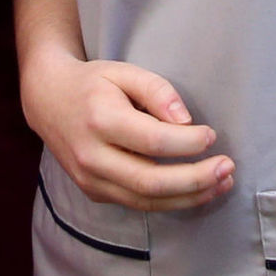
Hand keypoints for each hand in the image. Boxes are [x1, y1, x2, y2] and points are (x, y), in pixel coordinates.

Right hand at [19, 47, 230, 214]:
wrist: (47, 101)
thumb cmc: (92, 83)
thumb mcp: (124, 72)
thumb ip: (157, 90)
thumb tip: (186, 121)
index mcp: (99, 120)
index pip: (153, 142)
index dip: (188, 143)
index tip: (211, 135)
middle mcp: (92, 156)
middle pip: (151, 181)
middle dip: (196, 179)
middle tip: (227, 168)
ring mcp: (90, 180)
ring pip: (146, 201)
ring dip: (190, 197)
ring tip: (221, 184)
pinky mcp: (94, 192)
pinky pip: (138, 204)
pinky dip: (171, 201)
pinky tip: (196, 191)